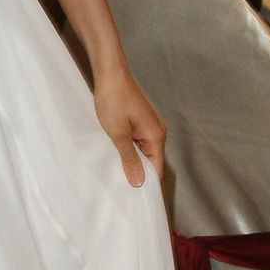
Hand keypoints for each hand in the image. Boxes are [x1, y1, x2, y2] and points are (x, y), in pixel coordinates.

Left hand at [93, 67, 165, 186]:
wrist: (110, 74)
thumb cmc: (114, 100)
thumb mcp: (118, 134)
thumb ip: (129, 158)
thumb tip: (139, 181)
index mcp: (156, 136)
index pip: (158, 169)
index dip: (147, 183)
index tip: (135, 196)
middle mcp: (158, 131)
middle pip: (152, 161)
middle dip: (139, 173)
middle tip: (122, 186)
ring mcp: (150, 126)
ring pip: (144, 152)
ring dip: (132, 160)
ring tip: (117, 170)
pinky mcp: (141, 121)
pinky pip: (139, 142)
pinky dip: (129, 149)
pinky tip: (116, 152)